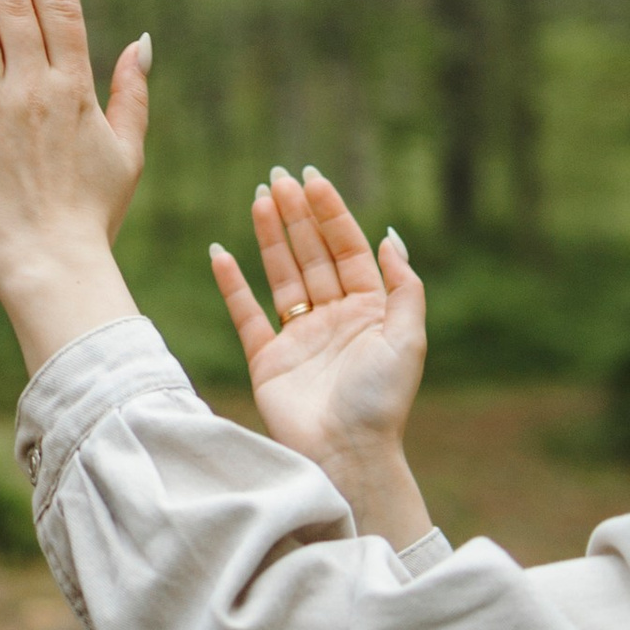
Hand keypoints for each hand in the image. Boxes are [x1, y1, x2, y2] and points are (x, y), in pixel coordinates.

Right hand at [212, 167, 432, 547]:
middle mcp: (334, 318)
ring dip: (270, 237)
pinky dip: (233, 284)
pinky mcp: (268, 360)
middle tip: (278, 177)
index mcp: (370, 311)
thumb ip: (404, 286)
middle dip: (297, 215)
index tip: (313, 179)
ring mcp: (299, 337)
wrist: (346, 453)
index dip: (331, 213)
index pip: (348, 249)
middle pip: (312, 255)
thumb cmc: (380, 400)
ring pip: (281, 275)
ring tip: (258, 198)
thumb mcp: (409, 338)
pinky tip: (221, 253)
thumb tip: (390, 237)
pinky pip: (246, 314)